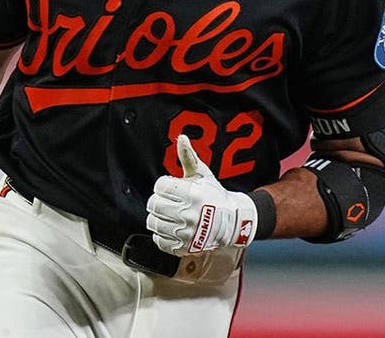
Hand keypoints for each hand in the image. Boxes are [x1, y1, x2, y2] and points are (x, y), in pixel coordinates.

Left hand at [145, 134, 257, 255]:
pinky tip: (172, 228)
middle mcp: (189, 214)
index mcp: (192, 194)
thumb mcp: (202, 174)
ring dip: (158, 217)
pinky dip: (161, 234)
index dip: (164, 185)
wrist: (231, 222)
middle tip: (169, 201)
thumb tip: (181, 137)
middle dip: (159, 201)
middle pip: (154, 204)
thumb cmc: (213, 195)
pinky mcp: (182, 247)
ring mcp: (185, 233)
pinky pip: (158, 240)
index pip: (160, 186)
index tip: (172, 188)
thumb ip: (188, 157)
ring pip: (153, 222)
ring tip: (170, 214)